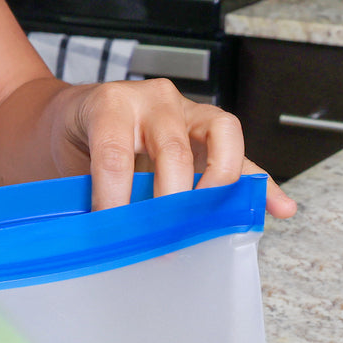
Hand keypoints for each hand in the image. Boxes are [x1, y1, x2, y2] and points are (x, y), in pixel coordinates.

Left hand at [50, 78, 296, 218]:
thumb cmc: (71, 140)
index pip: (115, 155)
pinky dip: (259, 184)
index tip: (110, 230)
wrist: (68, 118)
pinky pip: (239, 156)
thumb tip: (104, 240)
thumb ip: (88, 194)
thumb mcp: (65, 162)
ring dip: (219, 183)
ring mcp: (185, 112)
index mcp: (111, 106)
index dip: (113, 199)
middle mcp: (153, 102)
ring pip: (221, 136)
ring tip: (211, 217)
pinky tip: (278, 208)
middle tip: (162, 238)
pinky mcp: (206, 131)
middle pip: (174, 150)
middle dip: (171, 202)